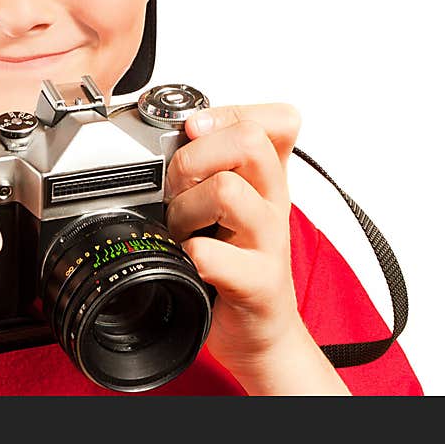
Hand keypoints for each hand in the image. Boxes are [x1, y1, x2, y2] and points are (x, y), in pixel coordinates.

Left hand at [164, 103, 349, 393]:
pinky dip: (190, 254)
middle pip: (247, 141)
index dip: (228, 113)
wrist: (259, 330)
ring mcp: (269, 242)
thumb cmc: (236, 260)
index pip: (275, 119)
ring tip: (182, 229)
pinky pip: (213, 255)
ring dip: (187, 209)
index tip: (194, 130)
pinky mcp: (258, 282)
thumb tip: (170, 129)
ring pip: (227, 191)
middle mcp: (274, 201)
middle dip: (194, 158)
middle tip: (179, 189)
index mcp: (267, 176)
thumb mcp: (229, 201)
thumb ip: (209, 162)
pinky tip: (188, 260)